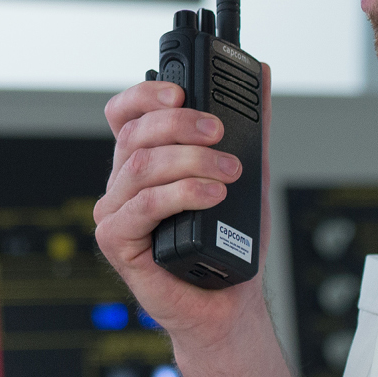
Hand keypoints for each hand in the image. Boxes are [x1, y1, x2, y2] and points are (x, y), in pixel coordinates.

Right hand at [93, 67, 271, 342]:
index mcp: (144, 159)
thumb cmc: (230, 241)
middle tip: (220, 136)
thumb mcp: (249, 171)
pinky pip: (142, 206)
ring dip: (191, 163)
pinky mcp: (116, 240)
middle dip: (182, 126)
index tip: (181, 92)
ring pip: (141, 166)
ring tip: (229, 174)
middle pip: (136, 133)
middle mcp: (124, 181)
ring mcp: (116, 210)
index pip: (127, 112)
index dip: (145, 94)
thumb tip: (260, 74)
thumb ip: (251, 125)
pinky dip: (181, 195)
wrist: (228, 302)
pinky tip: (211, 197)